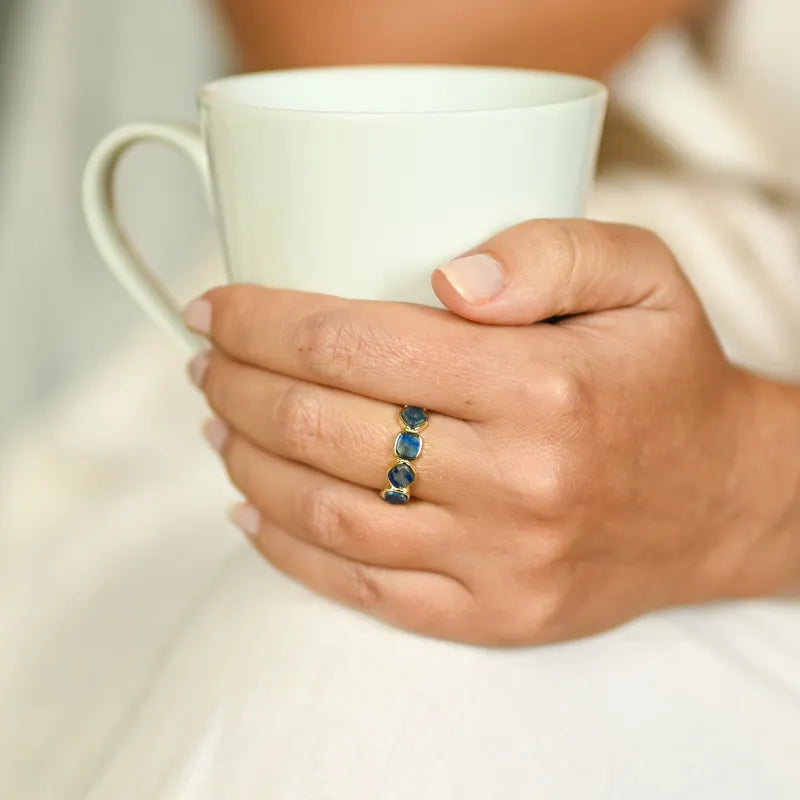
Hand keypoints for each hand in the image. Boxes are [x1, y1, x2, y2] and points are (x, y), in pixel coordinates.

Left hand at [183, 219, 799, 644]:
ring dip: (247, 462)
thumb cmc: (666, 374)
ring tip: (215, 423)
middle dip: (237, 386)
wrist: (719, 498)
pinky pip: (363, 588)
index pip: (355, 344)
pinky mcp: (492, 615)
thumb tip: (444, 274)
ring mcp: (499, 562)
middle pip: (323, 428)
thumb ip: (548, 250)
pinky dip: (287, 549)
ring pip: (327, 513)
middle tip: (204, 361)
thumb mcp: (642, 273)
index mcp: (541, 386)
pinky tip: (249, 509)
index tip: (215, 306)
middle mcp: (515, 482)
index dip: (263, 321)